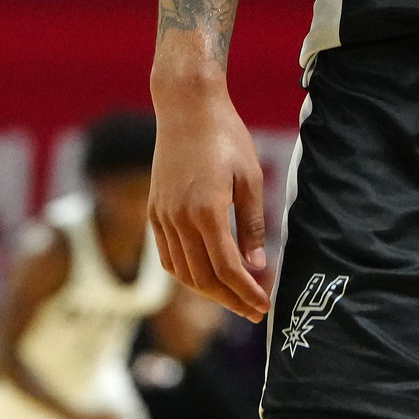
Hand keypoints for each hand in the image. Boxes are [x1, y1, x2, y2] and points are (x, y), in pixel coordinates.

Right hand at [149, 71, 272, 320]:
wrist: (187, 108)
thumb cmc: (226, 137)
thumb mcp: (251, 178)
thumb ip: (253, 225)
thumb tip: (257, 266)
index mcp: (207, 210)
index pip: (226, 268)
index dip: (245, 292)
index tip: (264, 306)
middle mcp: (179, 218)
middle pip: (203, 278)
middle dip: (230, 300)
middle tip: (254, 310)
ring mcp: (162, 216)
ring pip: (182, 272)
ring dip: (209, 292)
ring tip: (234, 298)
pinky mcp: (154, 211)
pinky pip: (167, 256)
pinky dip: (186, 274)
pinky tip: (205, 278)